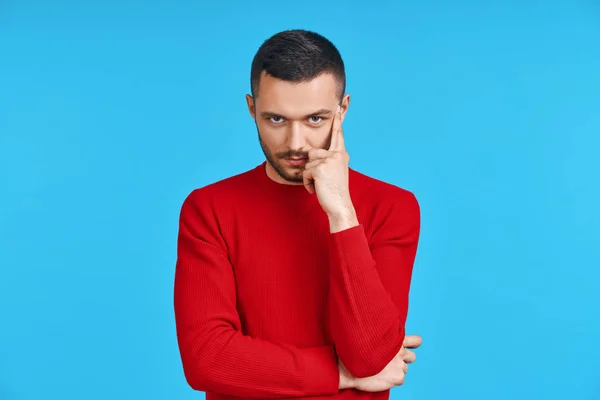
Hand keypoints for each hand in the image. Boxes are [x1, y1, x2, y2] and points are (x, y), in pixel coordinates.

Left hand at [303, 106, 355, 226]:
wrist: (339, 205)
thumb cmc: (334, 192)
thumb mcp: (332, 173)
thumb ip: (326, 161)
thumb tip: (310, 155)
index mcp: (341, 154)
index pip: (338, 135)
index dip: (337, 121)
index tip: (338, 107)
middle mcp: (337, 155)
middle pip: (312, 153)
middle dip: (311, 168)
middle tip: (324, 181)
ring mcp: (329, 160)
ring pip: (307, 163)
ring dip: (310, 177)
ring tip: (321, 185)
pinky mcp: (320, 168)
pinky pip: (305, 173)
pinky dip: (308, 183)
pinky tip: (318, 189)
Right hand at [338, 334, 422, 391]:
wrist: (350, 368)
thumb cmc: (356, 352)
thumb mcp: (370, 338)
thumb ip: (383, 339)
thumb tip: (386, 341)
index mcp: (394, 338)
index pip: (416, 340)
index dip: (414, 344)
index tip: (409, 346)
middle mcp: (400, 351)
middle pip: (412, 357)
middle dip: (405, 359)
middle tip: (393, 361)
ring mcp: (400, 364)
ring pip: (405, 368)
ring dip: (396, 369)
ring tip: (382, 370)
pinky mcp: (399, 377)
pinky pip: (401, 379)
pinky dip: (393, 380)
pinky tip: (382, 377)